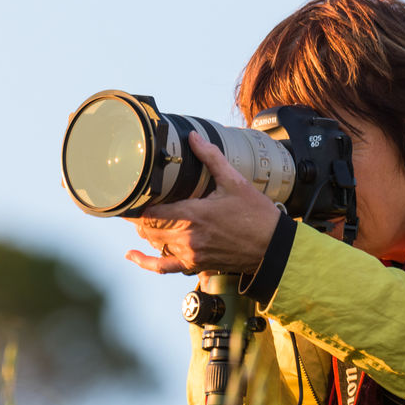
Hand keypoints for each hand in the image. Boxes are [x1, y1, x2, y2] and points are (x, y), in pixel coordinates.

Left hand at [125, 131, 280, 274]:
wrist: (273, 247)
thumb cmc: (257, 215)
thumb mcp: (234, 181)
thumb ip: (211, 158)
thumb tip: (194, 137)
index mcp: (193, 214)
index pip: (151, 212)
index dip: (139, 202)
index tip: (136, 192)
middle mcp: (187, 237)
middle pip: (148, 228)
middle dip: (140, 215)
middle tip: (137, 202)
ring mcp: (190, 253)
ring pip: (154, 243)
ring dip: (146, 230)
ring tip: (142, 217)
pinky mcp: (195, 265)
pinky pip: (163, 267)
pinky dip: (146, 262)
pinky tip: (132, 255)